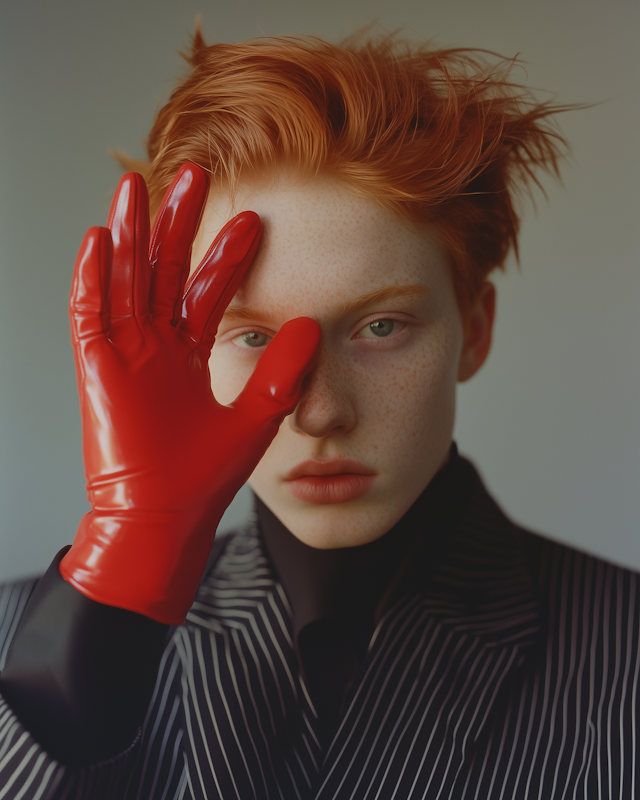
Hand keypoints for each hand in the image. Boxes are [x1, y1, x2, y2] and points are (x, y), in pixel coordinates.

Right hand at [60, 164, 319, 623]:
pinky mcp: (97, 373)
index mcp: (188, 357)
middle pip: (164, 272)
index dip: (227, 256)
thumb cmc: (203, 479)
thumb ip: (282, 374)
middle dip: (177, 225)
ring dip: (131, 234)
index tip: (253, 219)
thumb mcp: (255, 418)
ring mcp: (123, 357)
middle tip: (195, 176)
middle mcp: (154, 349)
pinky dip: (92, 278)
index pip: (208, 293)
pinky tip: (100, 238)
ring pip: (124, 281)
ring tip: (140, 187)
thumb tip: (314, 326)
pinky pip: (89, 316)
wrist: (166, 523)